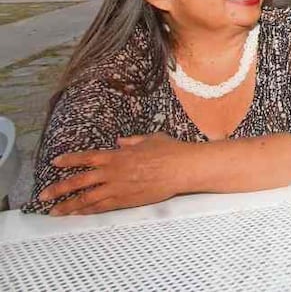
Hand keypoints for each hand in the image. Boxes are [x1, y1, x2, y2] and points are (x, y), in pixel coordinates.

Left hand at [40, 133, 193, 215]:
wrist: (182, 168)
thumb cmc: (170, 151)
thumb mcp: (150, 138)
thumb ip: (132, 141)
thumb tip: (120, 142)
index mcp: (117, 155)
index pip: (86, 157)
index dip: (69, 160)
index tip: (55, 162)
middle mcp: (113, 171)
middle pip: (79, 181)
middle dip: (59, 189)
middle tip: (44, 196)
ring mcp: (118, 187)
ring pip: (87, 198)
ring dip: (69, 205)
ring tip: (56, 212)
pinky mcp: (127, 200)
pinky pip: (103, 207)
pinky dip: (89, 211)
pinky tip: (79, 214)